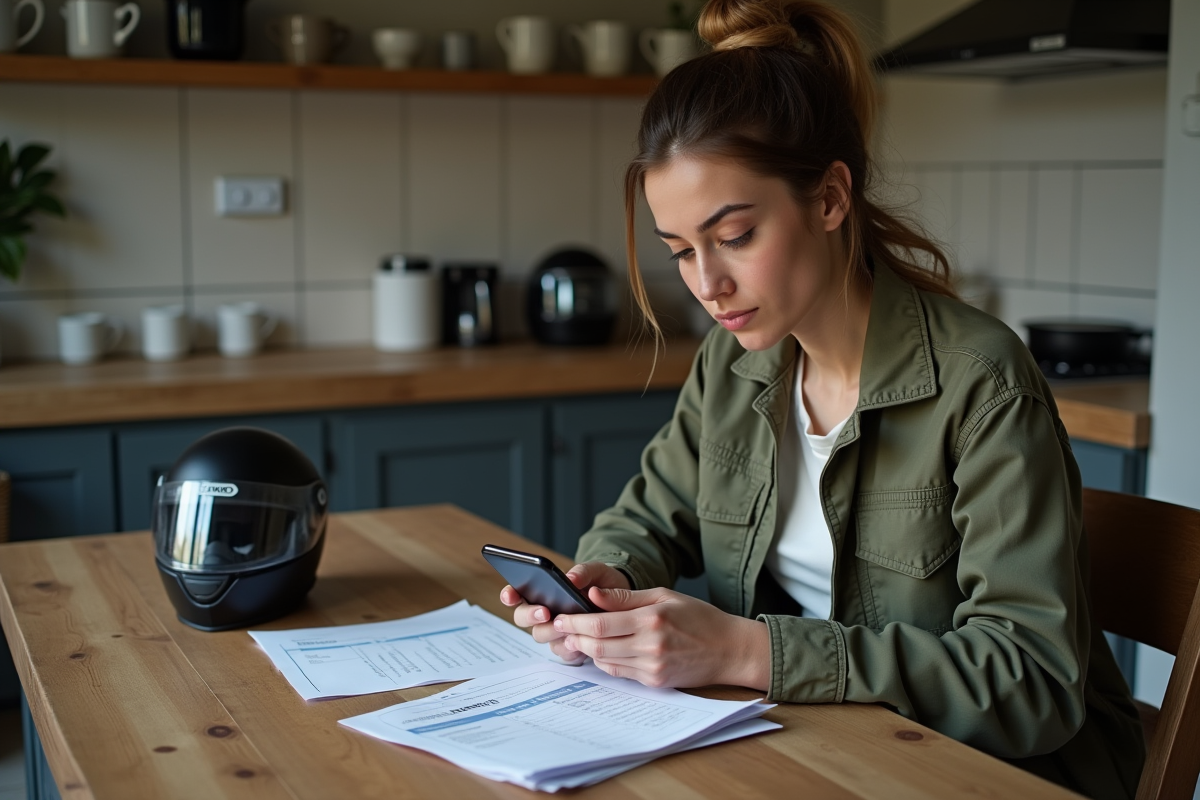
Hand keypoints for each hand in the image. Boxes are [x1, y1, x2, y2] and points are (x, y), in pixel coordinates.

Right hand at [499, 561, 630, 661]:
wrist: (622, 605)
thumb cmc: (603, 585)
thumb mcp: (597, 572)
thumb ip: (584, 571)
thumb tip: (570, 578)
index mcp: (541, 591)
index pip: (516, 593)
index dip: (509, 594)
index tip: (511, 596)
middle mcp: (542, 612)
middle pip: (522, 617)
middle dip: (530, 615)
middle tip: (544, 612)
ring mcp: (553, 631)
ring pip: (541, 635)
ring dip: (551, 631)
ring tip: (565, 627)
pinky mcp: (567, 647)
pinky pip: (561, 651)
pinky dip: (568, 647)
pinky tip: (577, 643)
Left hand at [553, 587, 770, 690]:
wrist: (729, 650)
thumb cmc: (698, 618)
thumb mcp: (664, 596)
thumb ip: (626, 597)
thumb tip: (593, 594)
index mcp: (651, 619)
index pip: (600, 623)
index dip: (575, 621)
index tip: (561, 616)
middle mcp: (650, 645)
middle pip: (597, 645)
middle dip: (575, 636)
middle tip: (562, 628)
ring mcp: (652, 667)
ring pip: (605, 661)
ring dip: (588, 650)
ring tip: (578, 637)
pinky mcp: (655, 682)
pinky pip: (620, 673)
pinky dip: (606, 661)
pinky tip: (603, 650)